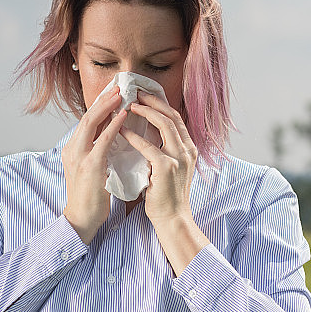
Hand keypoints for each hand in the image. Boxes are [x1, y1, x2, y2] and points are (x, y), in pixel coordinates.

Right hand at [62, 87, 127, 244]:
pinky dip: (113, 125)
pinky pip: (103, 140)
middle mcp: (72, 149)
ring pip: (91, 123)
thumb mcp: (91, 169)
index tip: (112, 93)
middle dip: (102, 100)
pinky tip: (124, 115)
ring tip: (121, 94)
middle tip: (118, 86)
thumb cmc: (90, 197)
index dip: (99, 105)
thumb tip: (112, 138)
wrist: (81, 219)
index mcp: (72, 149)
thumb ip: (97, 152)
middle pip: (86, 116)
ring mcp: (79, 156)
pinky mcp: (90, 166)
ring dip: (107, 106)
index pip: (86, 121)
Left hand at [119, 90, 198, 229]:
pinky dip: (134, 136)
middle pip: (171, 116)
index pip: (176, 118)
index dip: (160, 104)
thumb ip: (164, 151)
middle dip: (153, 101)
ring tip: (128, 106)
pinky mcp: (166, 168)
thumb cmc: (166, 196)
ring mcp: (179, 158)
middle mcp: (188, 150)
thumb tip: (148, 134)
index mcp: (189, 149)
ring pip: (164, 125)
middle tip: (136, 93)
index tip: (145, 95)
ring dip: (145, 112)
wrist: (172, 219)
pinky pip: (148, 146)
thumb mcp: (169, 168)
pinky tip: (121, 131)